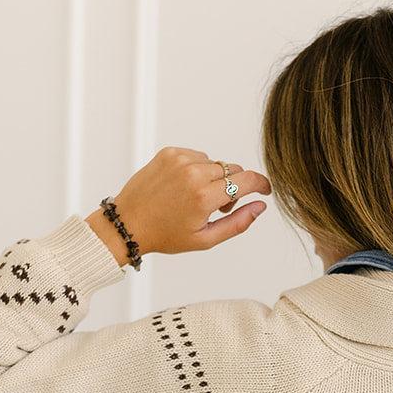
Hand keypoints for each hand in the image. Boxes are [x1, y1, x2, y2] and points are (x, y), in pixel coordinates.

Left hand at [86, 147, 271, 262]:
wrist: (127, 223)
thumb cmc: (165, 235)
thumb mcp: (205, 239)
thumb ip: (238, 223)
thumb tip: (260, 206)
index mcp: (204, 198)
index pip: (247, 180)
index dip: (261, 184)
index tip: (264, 190)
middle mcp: (193, 174)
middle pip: (233, 170)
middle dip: (233, 187)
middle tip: (216, 206)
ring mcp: (180, 160)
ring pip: (216, 163)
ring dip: (214, 178)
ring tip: (196, 196)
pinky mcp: (169, 152)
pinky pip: (198, 156)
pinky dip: (197, 169)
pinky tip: (183, 185)